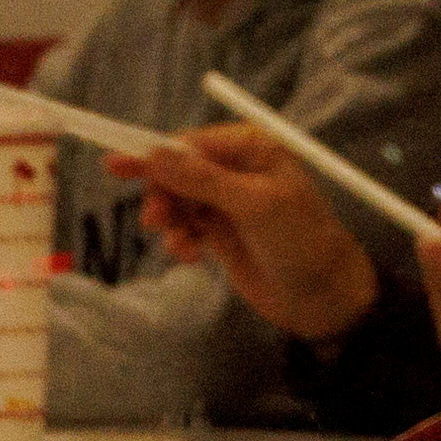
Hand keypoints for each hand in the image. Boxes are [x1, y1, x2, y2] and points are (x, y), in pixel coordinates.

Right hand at [134, 123, 378, 341]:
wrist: (324, 298)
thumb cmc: (301, 240)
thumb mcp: (254, 205)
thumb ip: (203, 180)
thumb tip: (155, 154)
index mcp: (252, 148)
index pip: (191, 142)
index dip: (154, 153)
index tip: (116, 164)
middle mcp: (238, 170)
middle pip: (178, 171)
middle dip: (161, 193)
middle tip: (153, 219)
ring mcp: (229, 204)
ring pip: (178, 201)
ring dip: (170, 221)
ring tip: (179, 243)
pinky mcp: (222, 235)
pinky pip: (186, 227)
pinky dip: (180, 240)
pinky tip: (188, 255)